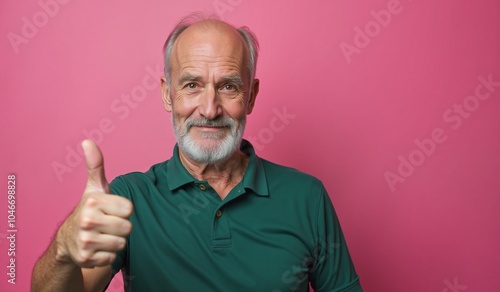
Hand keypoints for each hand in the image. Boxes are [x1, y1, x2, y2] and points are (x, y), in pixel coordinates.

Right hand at [56, 140, 132, 267]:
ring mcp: (85, 241)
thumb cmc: (89, 210)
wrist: (68, 239)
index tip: (110, 210)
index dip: (122, 210)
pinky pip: (112, 258)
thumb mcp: (94, 188)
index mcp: (92, 201)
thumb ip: (96, 166)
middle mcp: (87, 220)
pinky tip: (97, 248)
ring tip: (102, 235)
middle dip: (120, 227)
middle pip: (127, 227)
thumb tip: (88, 141)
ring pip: (121, 243)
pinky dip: (107, 255)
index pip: (129, 209)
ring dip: (115, 241)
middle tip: (106, 224)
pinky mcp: (86, 259)